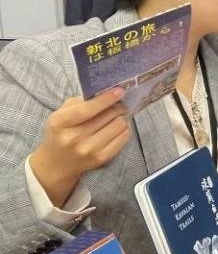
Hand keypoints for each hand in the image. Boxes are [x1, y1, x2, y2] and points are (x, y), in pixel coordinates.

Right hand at [31, 88, 130, 205]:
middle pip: (107, 116)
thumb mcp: (61, 114)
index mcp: (60, 123)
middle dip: (118, 106)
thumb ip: (80, 101)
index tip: (119, 91)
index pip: (86, 110)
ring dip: (121, 117)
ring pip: (119, 125)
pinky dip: (124, 129)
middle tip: (119, 103)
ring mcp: (88, 150)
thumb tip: (106, 92)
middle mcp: (73, 138)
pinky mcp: (101, 158)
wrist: (57, 163)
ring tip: (116, 116)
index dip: (105, 99)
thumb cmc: (62, 132)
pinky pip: (123, 137)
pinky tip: (117, 128)